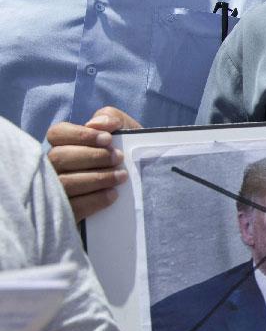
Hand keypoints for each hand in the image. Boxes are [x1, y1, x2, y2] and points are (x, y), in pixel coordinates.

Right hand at [46, 106, 139, 220]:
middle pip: (59, 157)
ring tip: (122, 176)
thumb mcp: (126, 131)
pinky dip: (94, 200)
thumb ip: (111, 118)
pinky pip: (72, 207)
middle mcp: (54, 166)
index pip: (57, 133)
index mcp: (65, 144)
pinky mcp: (67, 213)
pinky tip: (113, 195)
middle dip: (92, 157)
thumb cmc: (128, 154)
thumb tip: (97, 123)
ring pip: (64, 183)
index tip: (108, 139)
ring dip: (97, 178)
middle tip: (119, 158)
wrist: (146, 185)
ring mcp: (57, 190)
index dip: (81, 135)